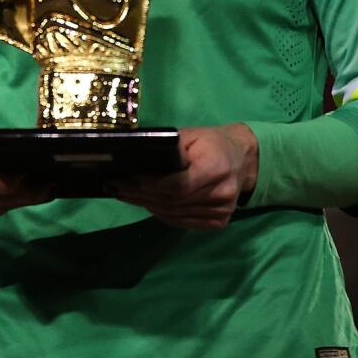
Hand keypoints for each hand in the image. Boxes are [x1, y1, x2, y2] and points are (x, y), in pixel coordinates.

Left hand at [109, 124, 258, 229]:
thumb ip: (169, 148)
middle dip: (140, 195)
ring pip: (174, 213)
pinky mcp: (219, 221)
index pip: (178, 185)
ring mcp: (222, 211)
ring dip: (146, 205)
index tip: (128, 177)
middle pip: (173, 201)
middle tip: (115, 187)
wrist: (241, 158)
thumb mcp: (190, 135)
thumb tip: (138, 159)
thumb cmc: (210, 143)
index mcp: (216, 167)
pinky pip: (183, 222)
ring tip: (124, 195)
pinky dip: (161, 214)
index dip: (151, 184)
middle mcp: (221, 193)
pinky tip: (146, 204)